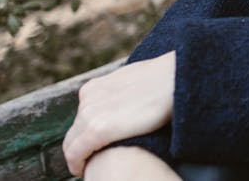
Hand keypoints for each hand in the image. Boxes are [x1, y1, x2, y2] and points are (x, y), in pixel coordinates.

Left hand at [63, 51, 175, 176]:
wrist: (176, 78)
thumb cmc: (164, 81)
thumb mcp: (134, 82)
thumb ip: (121, 94)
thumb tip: (126, 105)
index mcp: (94, 88)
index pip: (82, 119)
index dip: (86, 136)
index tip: (97, 148)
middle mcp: (87, 100)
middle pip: (75, 133)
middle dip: (81, 149)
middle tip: (92, 162)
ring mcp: (90, 113)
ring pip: (72, 145)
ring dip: (80, 157)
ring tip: (90, 167)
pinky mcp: (97, 129)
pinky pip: (76, 154)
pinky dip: (77, 164)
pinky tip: (84, 170)